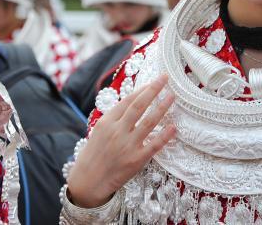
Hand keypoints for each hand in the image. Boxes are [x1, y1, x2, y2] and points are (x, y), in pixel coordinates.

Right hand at [66, 74, 175, 207]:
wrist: (87, 182)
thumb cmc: (92, 155)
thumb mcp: (98, 131)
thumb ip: (114, 118)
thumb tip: (132, 103)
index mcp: (106, 122)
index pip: (128, 101)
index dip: (143, 89)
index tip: (154, 81)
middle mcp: (117, 131)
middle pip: (139, 106)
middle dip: (153, 90)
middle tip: (165, 78)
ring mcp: (128, 146)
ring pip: (149, 122)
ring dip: (162, 107)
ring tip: (172, 96)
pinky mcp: (136, 160)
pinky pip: (154, 145)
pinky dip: (165, 135)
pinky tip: (174, 126)